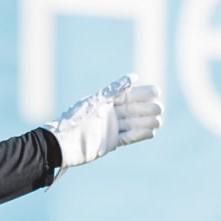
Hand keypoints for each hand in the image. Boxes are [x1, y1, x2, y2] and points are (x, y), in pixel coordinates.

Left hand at [44, 74, 162, 172]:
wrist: (62, 143)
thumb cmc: (76, 119)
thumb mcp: (95, 102)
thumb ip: (114, 89)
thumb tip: (134, 77)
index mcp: (105, 101)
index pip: (128, 95)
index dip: (143, 93)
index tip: (156, 92)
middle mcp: (109, 114)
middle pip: (133, 109)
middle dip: (147, 108)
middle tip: (159, 108)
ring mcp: (110, 128)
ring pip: (133, 123)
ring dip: (146, 122)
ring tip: (158, 121)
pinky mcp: (110, 142)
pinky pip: (128, 137)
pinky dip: (139, 134)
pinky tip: (151, 131)